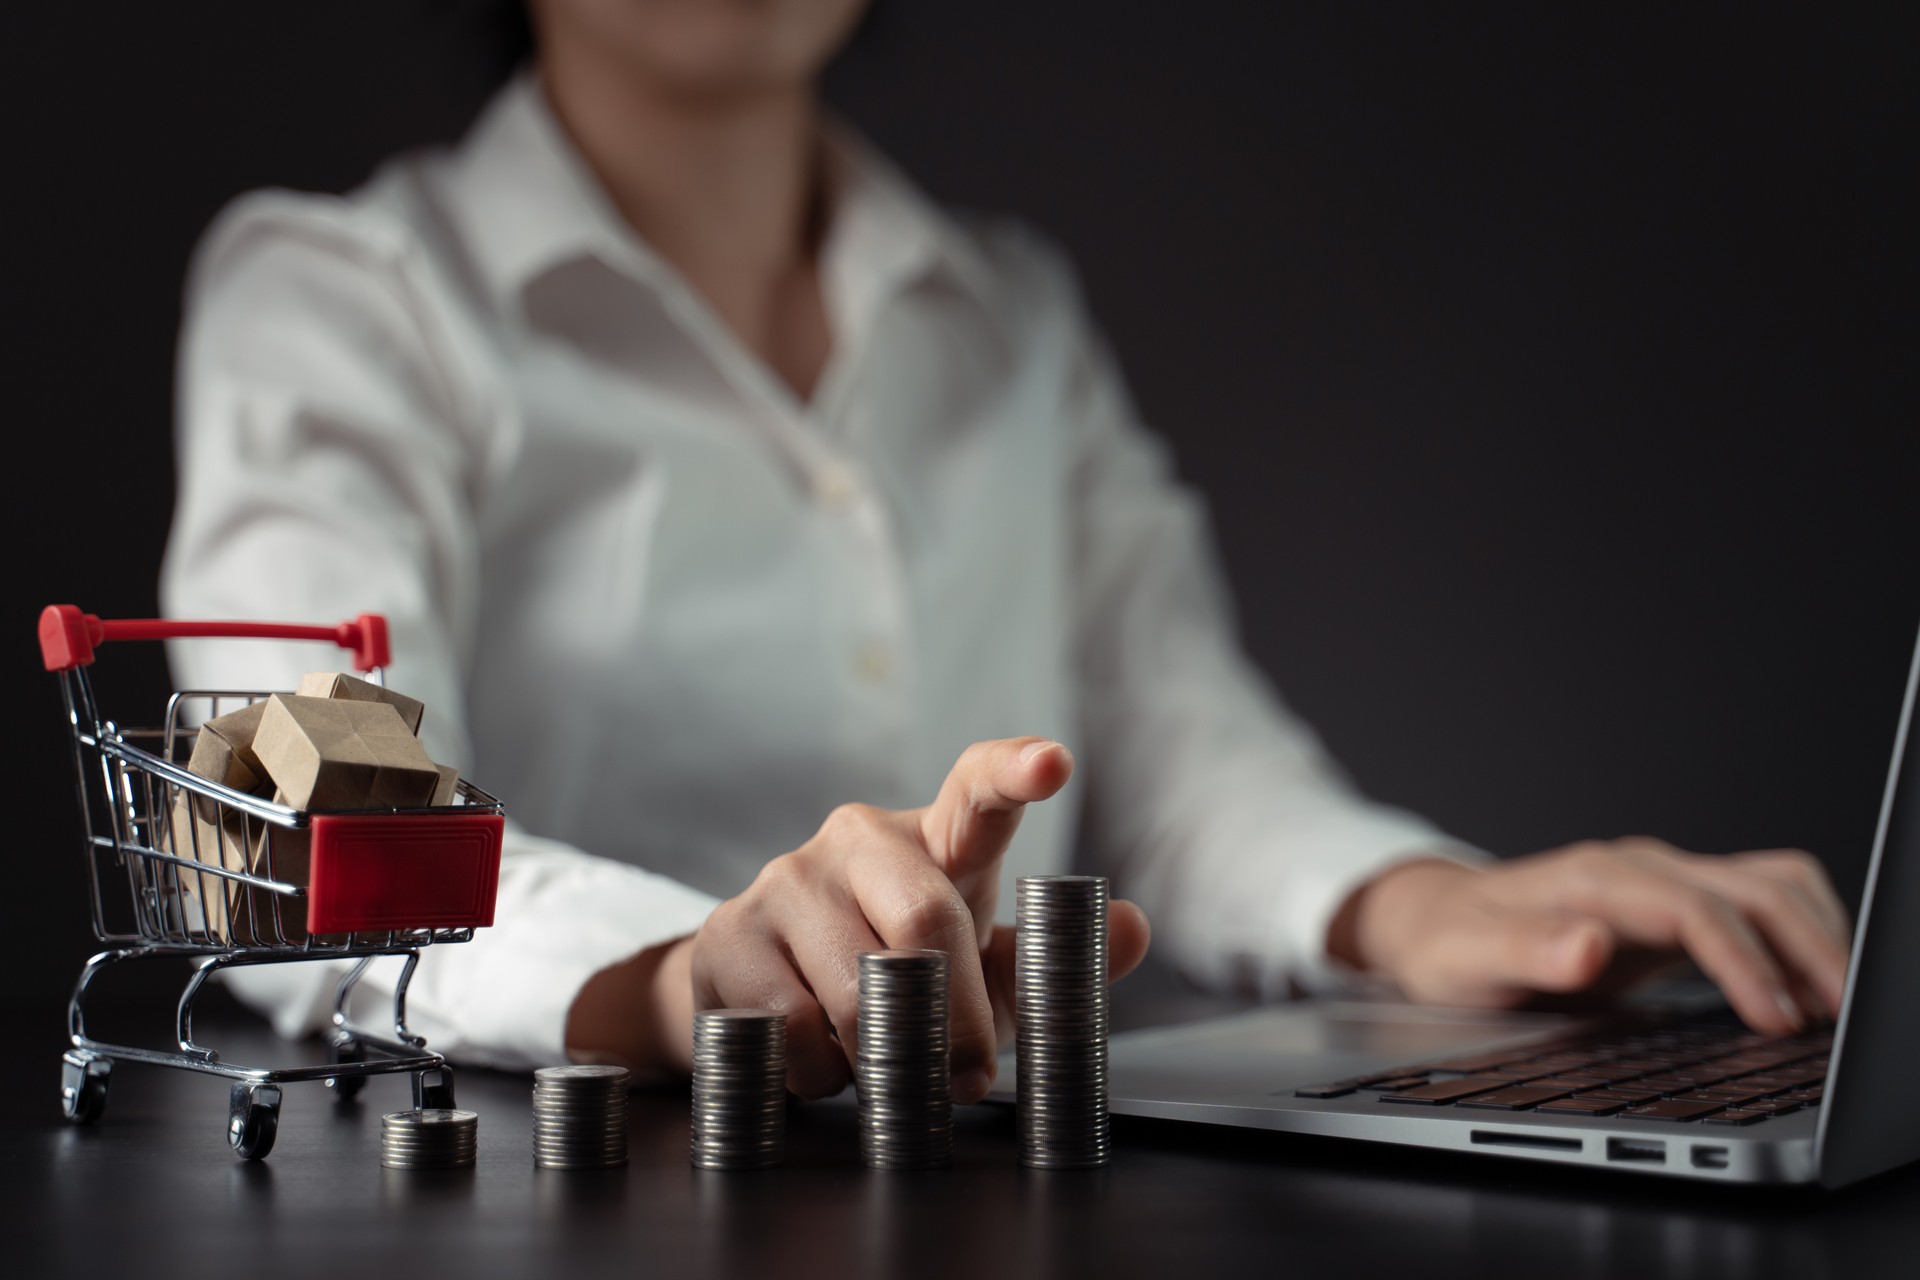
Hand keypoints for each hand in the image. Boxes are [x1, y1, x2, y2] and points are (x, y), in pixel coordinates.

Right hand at [570, 737, 1150, 1100]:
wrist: (757, 994)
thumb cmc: (895, 975)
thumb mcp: (979, 972)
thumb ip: (1053, 958)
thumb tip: (1133, 929)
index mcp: (933, 840)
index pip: (977, 788)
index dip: (1016, 771)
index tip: (1053, 763)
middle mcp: (857, 840)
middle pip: (926, 922)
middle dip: (956, 1019)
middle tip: (965, 1078)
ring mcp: (786, 882)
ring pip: (856, 989)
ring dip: (881, 1055)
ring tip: (876, 1060)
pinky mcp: (731, 936)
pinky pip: (793, 1027)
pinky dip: (820, 1071)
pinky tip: (817, 1060)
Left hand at [1333, 838, 1850, 1034]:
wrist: (1433, 918)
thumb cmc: (1447, 943)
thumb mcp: (1464, 957)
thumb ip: (1525, 951)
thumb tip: (1587, 946)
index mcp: (1593, 879)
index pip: (1694, 908)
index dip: (1743, 961)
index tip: (1774, 1017)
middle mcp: (1636, 869)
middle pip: (1752, 887)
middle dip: (1807, 947)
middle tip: (1838, 1016)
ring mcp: (1659, 882)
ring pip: (1767, 885)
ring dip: (1813, 935)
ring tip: (1833, 1004)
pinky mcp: (1672, 905)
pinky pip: (1756, 902)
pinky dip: (1796, 936)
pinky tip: (1804, 986)